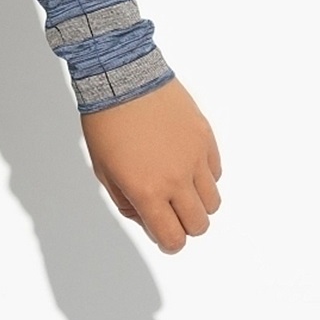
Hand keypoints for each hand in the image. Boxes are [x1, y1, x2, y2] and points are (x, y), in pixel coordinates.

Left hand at [80, 78, 221, 253]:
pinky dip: (204, 175)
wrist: (120, 78)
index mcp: (147, 191)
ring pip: (213, 202)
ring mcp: (194, 158)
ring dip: (197, 201)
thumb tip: (148, 218)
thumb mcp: (104, 170)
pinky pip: (216, 172)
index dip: (168, 242)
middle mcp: (176, 179)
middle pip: (198, 225)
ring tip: (177, 183)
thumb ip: (128, 202)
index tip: (162, 233)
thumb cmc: (105, 122)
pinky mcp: (205, 138)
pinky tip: (184, 161)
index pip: (173, 239)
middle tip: (169, 208)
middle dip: (183, 224)